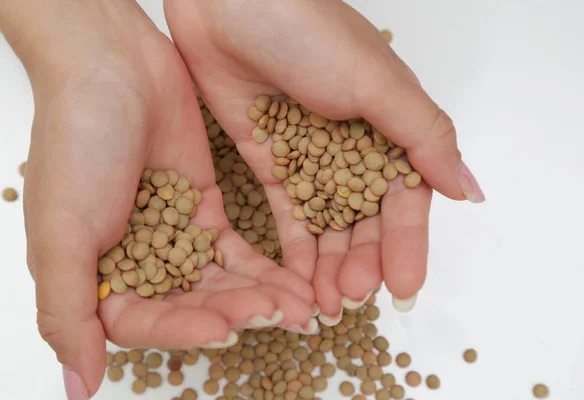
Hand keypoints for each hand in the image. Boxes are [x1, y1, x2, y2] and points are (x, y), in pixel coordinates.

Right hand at [0, 1, 314, 397]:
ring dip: (259, 298)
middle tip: (282, 316)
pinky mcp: (206, 211)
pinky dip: (264, 270)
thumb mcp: (60, 232)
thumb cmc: (76, 144)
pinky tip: (293, 282)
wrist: (114, 68)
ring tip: (301, 307)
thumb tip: (79, 388)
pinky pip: (237, 252)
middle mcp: (136, 265)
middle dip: (235, 314)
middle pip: (189, 307)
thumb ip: (67, 311)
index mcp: (96, 277)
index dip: (183, 329)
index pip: (143, 323)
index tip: (223, 326)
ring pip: (219, 284)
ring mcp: (175, 239)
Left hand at [164, 0, 484, 322]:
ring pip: (326, 222)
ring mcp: (308, 156)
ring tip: (327, 302)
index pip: (405, 198)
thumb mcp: (378, 84)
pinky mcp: (268, 160)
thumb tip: (467, 189)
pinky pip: (286, 211)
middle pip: (364, 218)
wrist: (230, 5)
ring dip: (330, 263)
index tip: (403, 287)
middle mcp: (352, 146)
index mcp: (388, 127)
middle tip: (352, 299)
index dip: (405, 244)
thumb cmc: (309, 32)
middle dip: (362, 261)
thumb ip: (422, 137)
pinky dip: (294, 245)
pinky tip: (300, 280)